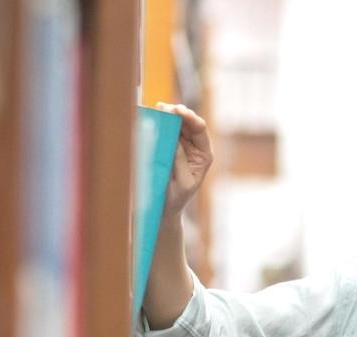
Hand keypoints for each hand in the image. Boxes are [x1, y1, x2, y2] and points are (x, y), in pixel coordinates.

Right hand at [154, 102, 211, 219]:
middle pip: (188, 123)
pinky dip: (160, 123)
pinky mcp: (168, 147)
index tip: (178, 111)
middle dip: (177, 113)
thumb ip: (181, 162)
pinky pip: (166, 132)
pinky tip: (153, 115)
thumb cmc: (177, 198)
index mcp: (204, 154)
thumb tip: (175, 140)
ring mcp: (181, 145)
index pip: (200, 130)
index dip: (190, 118)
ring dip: (168, 115)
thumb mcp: (183, 182)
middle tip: (165, 108)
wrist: (165, 207)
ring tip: (158, 109)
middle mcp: (195, 146)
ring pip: (176, 124)